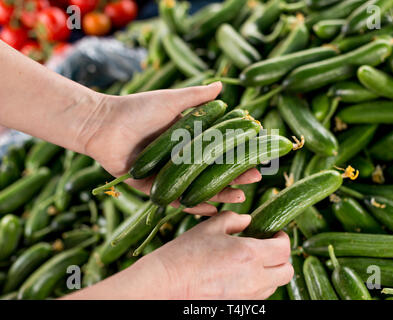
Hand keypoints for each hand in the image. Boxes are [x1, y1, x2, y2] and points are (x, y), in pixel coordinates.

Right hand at [65, 212, 292, 299]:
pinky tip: (239, 275)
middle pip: (287, 271)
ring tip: (251, 262)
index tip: (274, 233)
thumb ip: (234, 220)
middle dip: (281, 258)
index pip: (284, 248)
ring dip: (270, 272)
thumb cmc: (185, 254)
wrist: (167, 284)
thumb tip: (248, 220)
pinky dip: (257, 285)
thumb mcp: (210, 227)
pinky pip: (259, 296)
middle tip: (267, 248)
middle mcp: (253, 278)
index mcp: (249, 254)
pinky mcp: (239, 307)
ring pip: (274, 285)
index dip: (283, 238)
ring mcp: (247, 297)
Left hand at [84, 83, 260, 214]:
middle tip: (255, 180)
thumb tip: (221, 85)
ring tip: (240, 197)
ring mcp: (168, 176)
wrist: (103, 124)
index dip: (238, 155)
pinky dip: (192, 206)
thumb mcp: (171, 101)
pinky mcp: (152, 189)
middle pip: (212, 172)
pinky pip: (175, 200)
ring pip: (198, 189)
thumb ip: (196, 97)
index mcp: (187, 141)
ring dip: (220, 194)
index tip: (257, 157)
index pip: (219, 151)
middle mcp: (180, 160)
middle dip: (235, 177)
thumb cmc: (137, 109)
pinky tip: (210, 208)